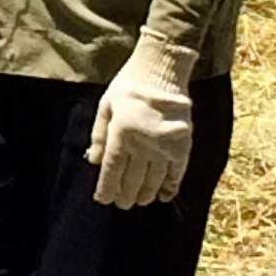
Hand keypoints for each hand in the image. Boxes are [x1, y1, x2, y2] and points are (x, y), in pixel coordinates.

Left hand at [87, 36, 196, 207]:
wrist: (162, 71)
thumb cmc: (129, 87)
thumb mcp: (106, 106)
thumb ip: (99, 135)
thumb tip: (94, 161)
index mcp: (121, 133)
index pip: (112, 169)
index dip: (107, 188)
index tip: (103, 199)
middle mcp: (143, 143)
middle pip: (132, 179)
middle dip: (125, 195)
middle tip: (121, 204)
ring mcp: (164, 146)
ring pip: (153, 179)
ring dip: (145, 193)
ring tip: (139, 200)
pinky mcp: (181, 145)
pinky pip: (176, 172)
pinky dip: (170, 186)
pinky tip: (164, 195)